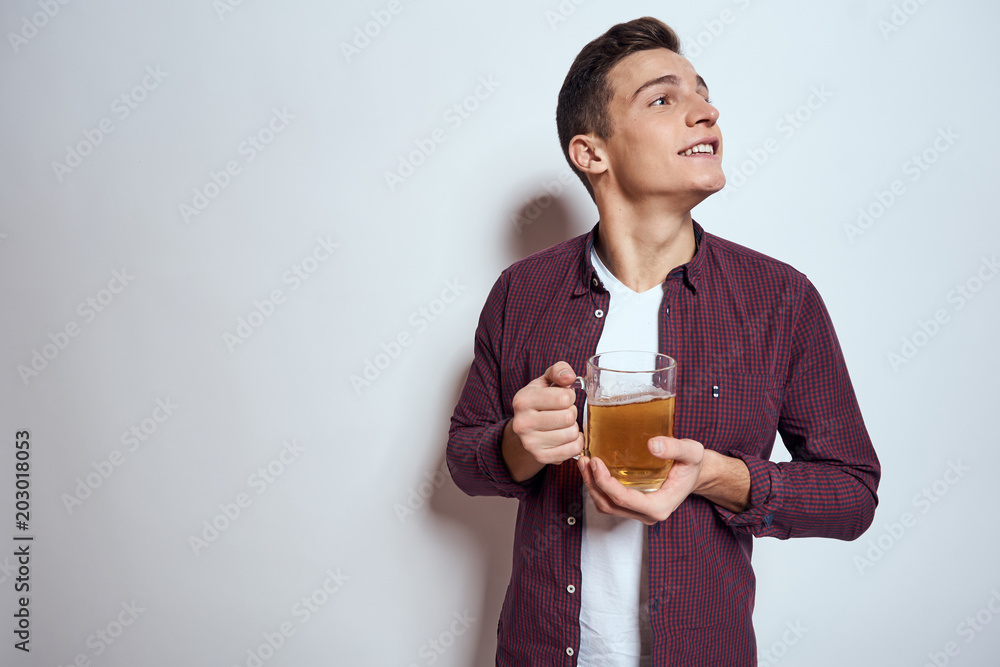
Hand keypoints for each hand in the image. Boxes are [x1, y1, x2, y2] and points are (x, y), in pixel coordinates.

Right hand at [502, 362, 583, 480]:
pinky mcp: (541, 457)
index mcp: (523, 400)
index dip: (569, 396)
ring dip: (574, 427)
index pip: (564, 398)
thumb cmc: (539, 402)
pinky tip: (566, 436)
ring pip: (572, 434)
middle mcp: (522, 423)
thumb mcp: (545, 381)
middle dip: (572, 412)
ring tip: (563, 424)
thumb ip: (559, 371)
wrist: (524, 429)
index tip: (562, 398)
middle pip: (569, 417)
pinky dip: (576, 442)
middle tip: (563, 412)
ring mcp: (530, 443)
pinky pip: (573, 449)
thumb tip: (569, 377)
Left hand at [578, 436, 705, 524]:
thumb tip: (652, 445)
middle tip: (584, 460)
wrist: (694, 473)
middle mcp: (647, 514)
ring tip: (584, 462)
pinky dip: (598, 486)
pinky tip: (592, 468)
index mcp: (660, 506)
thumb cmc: (692, 465)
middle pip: (610, 505)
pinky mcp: (632, 505)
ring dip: (592, 486)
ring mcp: (638, 511)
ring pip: (606, 505)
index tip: (595, 462)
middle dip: (593, 483)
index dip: (606, 483)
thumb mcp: (691, 453)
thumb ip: (675, 448)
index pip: (625, 499)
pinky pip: (609, 501)